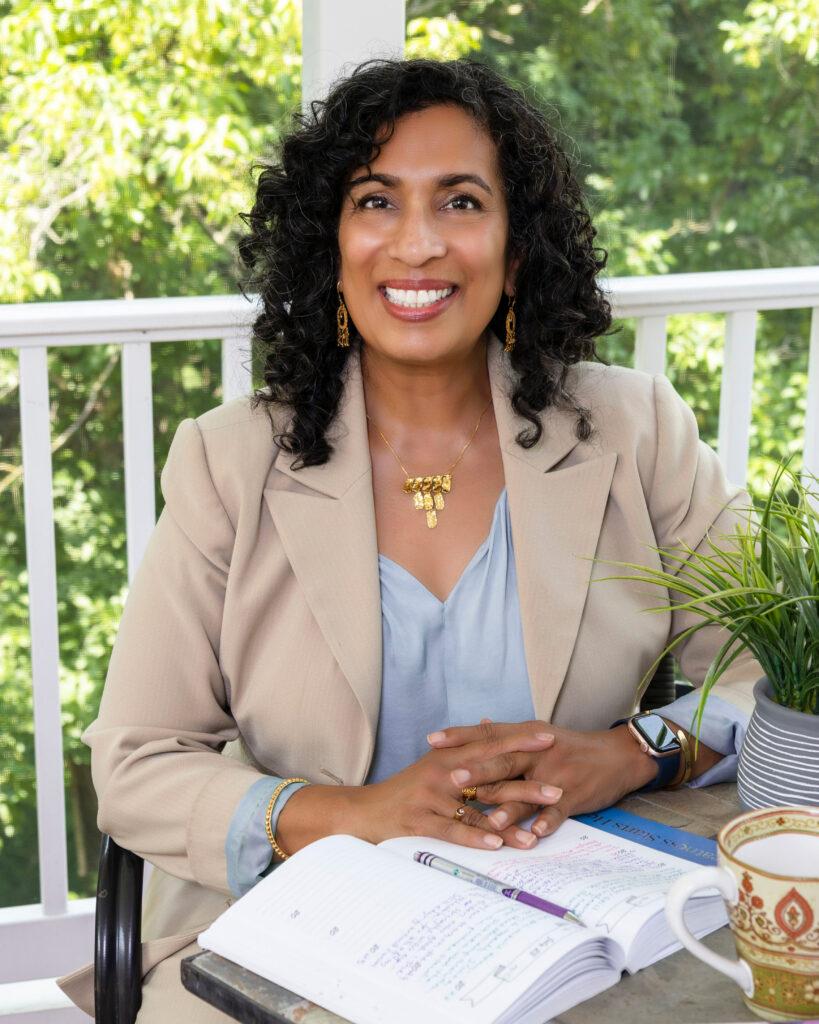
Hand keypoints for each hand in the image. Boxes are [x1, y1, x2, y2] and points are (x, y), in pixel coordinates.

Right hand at [275, 728, 558, 856]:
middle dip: (527, 783)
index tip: (550, 738)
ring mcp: (430, 796)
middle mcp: (441, 771)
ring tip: (536, 835)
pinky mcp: (419, 821)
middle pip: (491, 775)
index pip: (491, 744)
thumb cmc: (404, 792)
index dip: (521, 741)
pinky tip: (496, 845)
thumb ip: (463, 750)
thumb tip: (490, 726)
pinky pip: (452, 830)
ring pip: (477, 810)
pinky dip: (475, 837)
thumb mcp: (434, 765)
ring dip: (508, 824)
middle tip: (559, 789)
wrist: (363, 812)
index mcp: (448, 756)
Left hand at [428, 720, 657, 840]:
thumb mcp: (539, 734)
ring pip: (527, 791)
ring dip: (508, 807)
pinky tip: (534, 834)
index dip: (461, 735)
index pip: (488, 733)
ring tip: (487, 820)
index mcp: (526, 736)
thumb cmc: (572, 747)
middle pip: (503, 760)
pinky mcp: (574, 795)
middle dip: (477, 770)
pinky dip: (546, 821)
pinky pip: (557, 811)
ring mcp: (556, 775)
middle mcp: (538, 752)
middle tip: (451, 778)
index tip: (433, 739)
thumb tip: (477, 723)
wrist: (617, 756)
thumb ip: (507, 733)